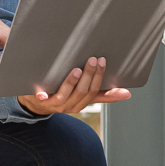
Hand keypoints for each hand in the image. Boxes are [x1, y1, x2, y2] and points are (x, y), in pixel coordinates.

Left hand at [16, 58, 130, 116]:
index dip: (99, 76)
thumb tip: (127, 93)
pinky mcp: (41, 101)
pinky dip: (43, 95)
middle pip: (83, 92)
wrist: (37, 105)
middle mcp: (71, 105)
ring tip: (77, 70)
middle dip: (89, 75)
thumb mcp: (84, 95)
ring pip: (66, 95)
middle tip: (92, 59)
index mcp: (82, 103)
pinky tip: (42, 92)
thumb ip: (103, 95)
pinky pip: (43, 99)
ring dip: (71, 83)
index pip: (95, 91)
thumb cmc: (64, 96)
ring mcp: (56, 104)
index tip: (103, 61)